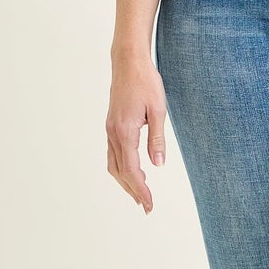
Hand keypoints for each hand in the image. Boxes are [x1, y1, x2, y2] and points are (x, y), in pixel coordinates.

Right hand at [106, 52, 167, 213]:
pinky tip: (133, 171)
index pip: (131, 170)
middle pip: (120, 172)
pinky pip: (113, 154)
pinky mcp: (112, 125)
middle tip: (147, 206)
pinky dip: (122, 168)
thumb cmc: (145, 82)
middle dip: (132, 190)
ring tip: (140, 193)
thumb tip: (158, 165)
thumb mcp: (158, 110)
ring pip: (113, 164)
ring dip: (126, 181)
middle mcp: (113, 133)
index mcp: (124, 131)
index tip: (149, 205)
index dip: (140, 189)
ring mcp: (110, 129)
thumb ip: (157, 139)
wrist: (128, 62)